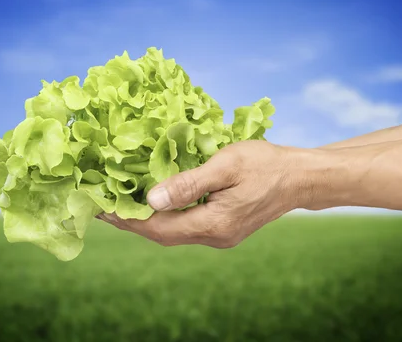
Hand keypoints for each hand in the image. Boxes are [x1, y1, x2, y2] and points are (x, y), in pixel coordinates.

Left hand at [98, 140, 324, 247]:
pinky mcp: (224, 229)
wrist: (299, 178)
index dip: (128, 219)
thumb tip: (151, 199)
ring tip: (121, 206)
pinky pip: (186, 227)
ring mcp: (220, 236)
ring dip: (146, 220)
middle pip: (162, 234)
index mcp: (213, 224)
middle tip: (103, 208)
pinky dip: (165, 217)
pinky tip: (154, 204)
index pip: (158, 226)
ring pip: (173, 232)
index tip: (101, 208)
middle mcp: (215, 237)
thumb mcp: (225, 165)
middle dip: (131, 222)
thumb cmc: (265, 164)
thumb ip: (188, 184)